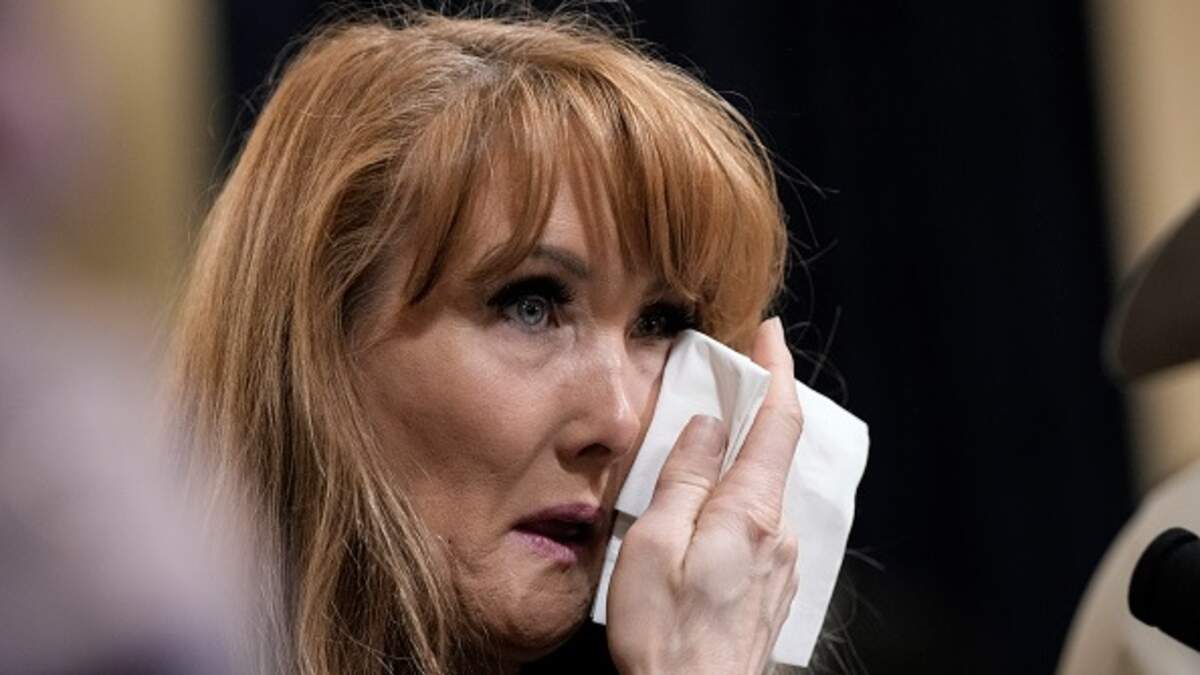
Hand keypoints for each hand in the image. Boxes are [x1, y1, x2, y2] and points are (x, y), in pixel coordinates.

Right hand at [606, 317, 803, 674]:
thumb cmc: (667, 634)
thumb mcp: (656, 544)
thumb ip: (686, 478)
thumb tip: (707, 425)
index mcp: (751, 512)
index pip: (778, 422)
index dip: (776, 371)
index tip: (769, 334)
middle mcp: (779, 532)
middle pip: (772, 453)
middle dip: (749, 413)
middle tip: (719, 385)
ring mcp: (781, 563)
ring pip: (761, 491)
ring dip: (737, 462)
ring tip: (695, 456)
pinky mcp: (772, 587)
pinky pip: (758, 524)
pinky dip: (736, 501)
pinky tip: (703, 516)